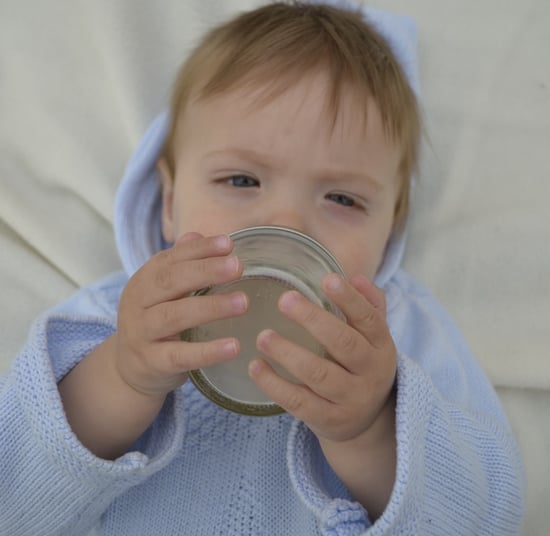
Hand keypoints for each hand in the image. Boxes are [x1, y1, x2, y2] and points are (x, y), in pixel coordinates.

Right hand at [115, 232, 247, 398]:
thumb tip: (196, 234)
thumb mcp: (163, 291)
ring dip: (211, 307)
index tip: (228, 244)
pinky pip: (180, 356)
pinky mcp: (152, 362)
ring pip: (174, 316)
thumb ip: (180, 264)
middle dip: (206, 271)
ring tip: (243, 302)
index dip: (199, 250)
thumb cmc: (155, 320)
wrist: (128, 368)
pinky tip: (233, 346)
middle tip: (238, 267)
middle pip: (170, 282)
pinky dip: (207, 351)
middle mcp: (138, 302)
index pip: (171, 258)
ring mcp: (142, 333)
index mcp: (145, 279)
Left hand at [249, 272, 395, 442]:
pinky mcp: (328, 421)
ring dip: (289, 353)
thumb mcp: (373, 338)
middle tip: (284, 300)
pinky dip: (275, 385)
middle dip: (313, 320)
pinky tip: (256, 366)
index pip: (369, 318)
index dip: (350, 299)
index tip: (327, 279)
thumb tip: (356, 277)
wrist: (367, 423)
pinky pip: (299, 403)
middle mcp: (371, 372)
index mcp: (381, 346)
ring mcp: (350, 399)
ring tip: (263, 337)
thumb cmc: (361, 366)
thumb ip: (368, 305)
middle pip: (344, 343)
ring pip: (319, 375)